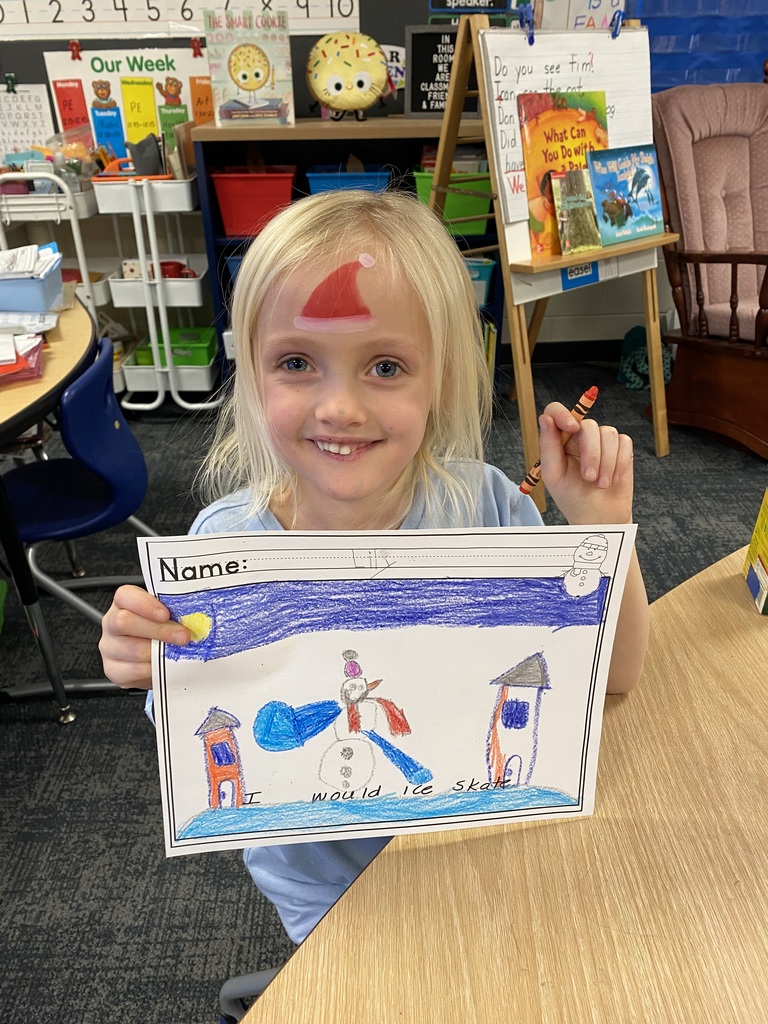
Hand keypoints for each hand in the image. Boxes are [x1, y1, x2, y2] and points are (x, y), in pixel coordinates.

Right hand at [99, 584, 189, 689]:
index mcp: (124, 602)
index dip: (145, 604)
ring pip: (132, 650)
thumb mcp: (167, 614)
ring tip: (177, 652)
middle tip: (183, 636)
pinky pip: (132, 671)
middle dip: (158, 630)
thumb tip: (195, 616)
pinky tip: (164, 665)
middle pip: (125, 623)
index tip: (165, 614)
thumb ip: (174, 611)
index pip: (126, 596)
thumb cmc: (160, 628)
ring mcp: (109, 647)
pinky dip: (153, 670)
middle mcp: (112, 623)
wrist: (151, 656)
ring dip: (159, 652)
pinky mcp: (114, 670)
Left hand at [538, 402, 633, 524]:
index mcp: (559, 439)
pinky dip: (619, 462)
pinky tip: (613, 479)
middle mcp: (579, 436)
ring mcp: (601, 440)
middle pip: (589, 425)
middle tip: (588, 478)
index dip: (564, 414)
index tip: (572, 428)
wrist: (598, 516)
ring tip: (601, 484)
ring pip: (609, 433)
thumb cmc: (572, 497)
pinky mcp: (621, 447)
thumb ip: (548, 445)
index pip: (556, 411)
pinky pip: (624, 442)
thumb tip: (545, 418)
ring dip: (606, 462)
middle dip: (591, 453)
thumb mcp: (553, 474)